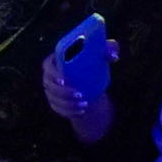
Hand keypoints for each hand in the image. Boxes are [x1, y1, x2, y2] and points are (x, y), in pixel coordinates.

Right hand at [38, 11, 117, 127]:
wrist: (88, 82)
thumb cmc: (91, 63)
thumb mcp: (100, 55)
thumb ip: (108, 49)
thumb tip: (114, 56)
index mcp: (55, 61)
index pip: (47, 66)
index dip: (53, 74)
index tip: (65, 79)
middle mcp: (49, 77)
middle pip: (50, 85)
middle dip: (63, 92)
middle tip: (80, 94)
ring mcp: (51, 91)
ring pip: (55, 99)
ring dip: (68, 104)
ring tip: (85, 104)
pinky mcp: (55, 102)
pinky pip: (59, 109)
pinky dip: (70, 112)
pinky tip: (81, 111)